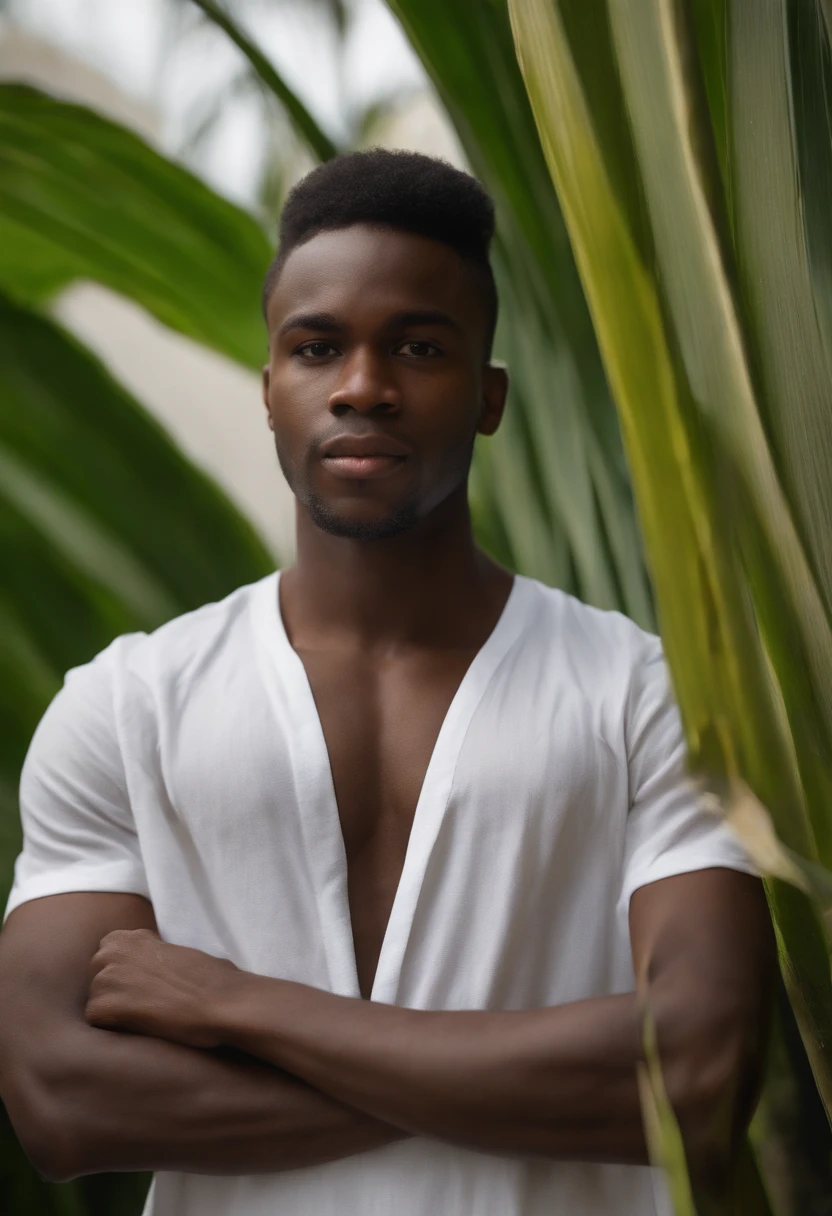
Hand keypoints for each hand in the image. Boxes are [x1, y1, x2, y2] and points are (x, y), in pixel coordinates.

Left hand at [86, 928, 239, 1047]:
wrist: (220, 1001)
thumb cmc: (210, 979)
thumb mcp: (176, 951)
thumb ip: (152, 955)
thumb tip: (148, 971)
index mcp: (130, 936)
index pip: (108, 956)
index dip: (124, 973)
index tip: (142, 985)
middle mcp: (111, 951)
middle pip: (97, 977)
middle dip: (115, 991)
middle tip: (144, 1004)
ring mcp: (105, 978)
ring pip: (96, 999)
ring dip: (115, 1011)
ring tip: (146, 1017)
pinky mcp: (103, 1006)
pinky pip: (96, 1021)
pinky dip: (114, 1028)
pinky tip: (140, 1027)